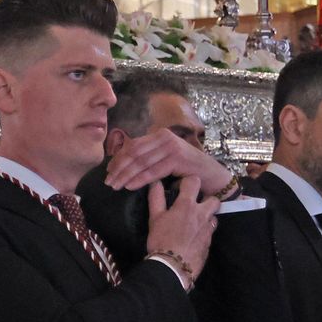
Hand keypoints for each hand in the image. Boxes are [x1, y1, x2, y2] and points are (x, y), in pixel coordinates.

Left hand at [105, 130, 234, 197]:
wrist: (212, 175)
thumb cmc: (187, 169)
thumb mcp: (166, 159)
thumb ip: (149, 158)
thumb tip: (124, 165)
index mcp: (160, 135)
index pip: (133, 145)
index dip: (119, 158)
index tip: (108, 171)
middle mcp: (164, 137)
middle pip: (134, 152)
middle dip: (119, 168)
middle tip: (108, 181)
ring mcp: (171, 146)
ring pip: (141, 162)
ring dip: (126, 175)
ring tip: (116, 185)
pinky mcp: (177, 158)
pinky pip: (153, 171)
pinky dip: (139, 179)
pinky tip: (130, 186)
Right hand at [143, 177, 218, 280]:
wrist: (173, 268)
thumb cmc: (161, 240)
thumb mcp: (155, 218)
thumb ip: (156, 198)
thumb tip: (155, 182)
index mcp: (187, 205)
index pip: (194, 181)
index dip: (188, 181)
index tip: (181, 188)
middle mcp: (202, 214)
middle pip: (214, 199)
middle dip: (206, 199)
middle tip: (194, 205)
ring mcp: (208, 229)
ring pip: (214, 216)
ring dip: (207, 216)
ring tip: (195, 221)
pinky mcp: (210, 243)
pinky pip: (211, 232)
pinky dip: (204, 231)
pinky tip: (194, 236)